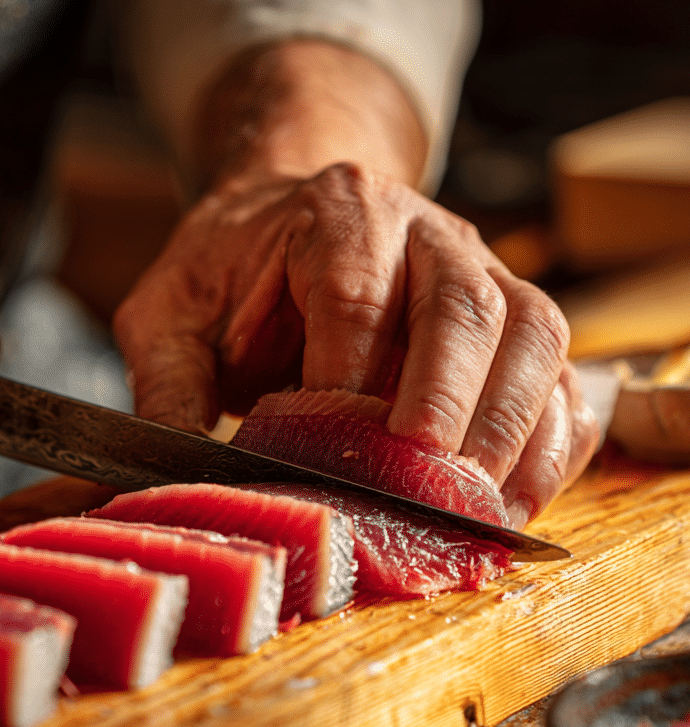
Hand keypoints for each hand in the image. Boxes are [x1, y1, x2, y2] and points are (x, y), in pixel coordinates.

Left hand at [115, 163, 597, 528]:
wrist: (286, 219)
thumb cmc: (231, 269)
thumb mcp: (170, 314)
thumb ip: (166, 387)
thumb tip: (173, 482)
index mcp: (335, 215)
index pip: (357, 293)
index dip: (352, 378)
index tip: (335, 456)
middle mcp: (425, 232)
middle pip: (466, 306)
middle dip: (453, 403)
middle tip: (427, 486)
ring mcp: (482, 271)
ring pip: (533, 334)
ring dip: (515, 430)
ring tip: (479, 512)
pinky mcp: (511, 320)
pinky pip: (560, 372)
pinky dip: (553, 440)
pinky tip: (517, 498)